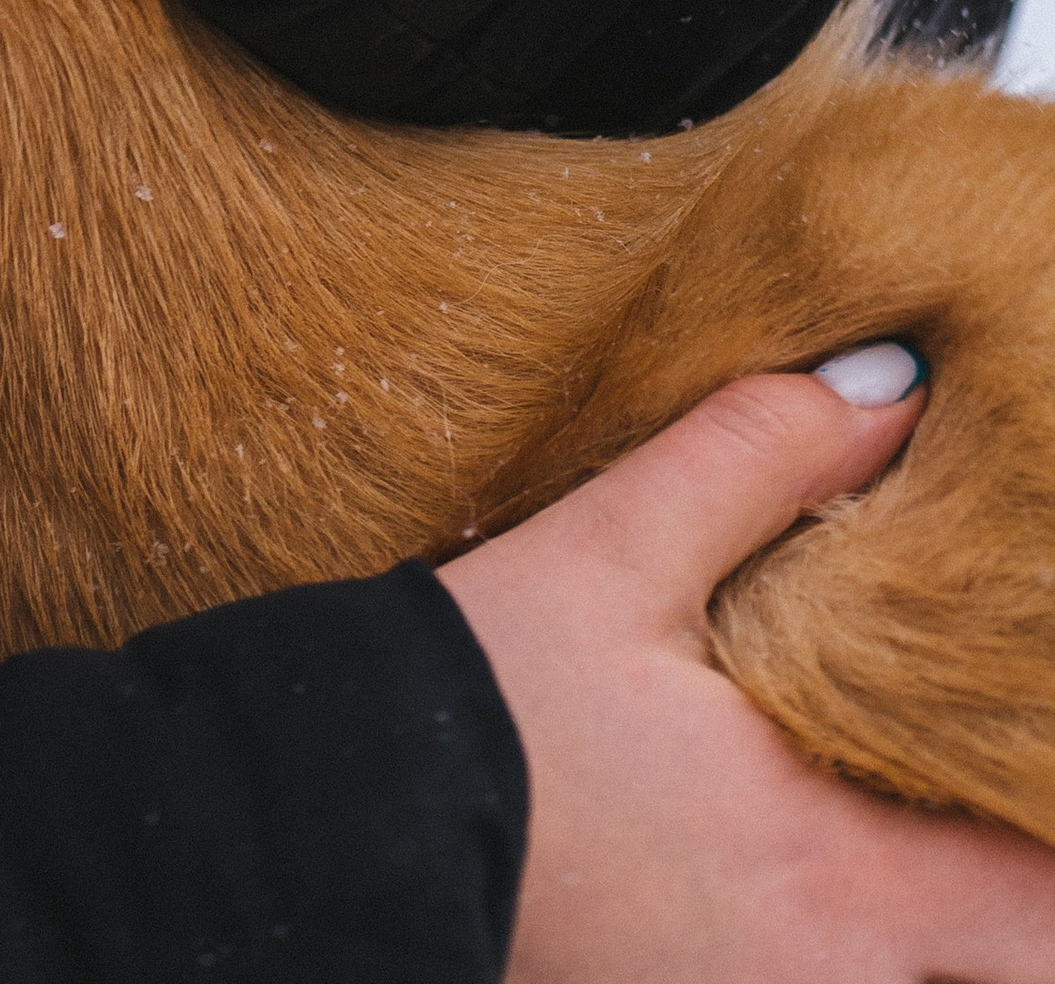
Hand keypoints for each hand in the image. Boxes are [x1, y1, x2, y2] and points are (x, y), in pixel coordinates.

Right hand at [441, 358, 1054, 980]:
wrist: (331, 826)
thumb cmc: (481, 700)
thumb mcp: (612, 552)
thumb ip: (761, 461)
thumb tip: (900, 389)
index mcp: (838, 879)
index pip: (1051, 915)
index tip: (1045, 757)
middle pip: (1011, 973)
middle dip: (1019, 908)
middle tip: (990, 801)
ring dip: (930, 934)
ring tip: (907, 831)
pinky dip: (851, 948)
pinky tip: (803, 878)